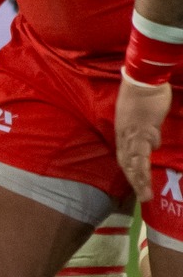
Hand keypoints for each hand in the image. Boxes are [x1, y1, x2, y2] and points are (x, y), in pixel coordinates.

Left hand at [116, 76, 170, 204]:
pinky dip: (143, 164)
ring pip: (134, 161)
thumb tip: (153, 144)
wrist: (142, 79)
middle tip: (143, 197)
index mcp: (123, 132)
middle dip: (135, 181)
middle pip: (127, 162)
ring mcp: (132, 132)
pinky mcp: (142, 128)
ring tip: (146, 194)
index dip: (130, 172)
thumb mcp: (145, 117)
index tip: (136, 184)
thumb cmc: (144, 95)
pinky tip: (146, 177)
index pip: (125, 156)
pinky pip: (142, 150)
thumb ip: (148, 131)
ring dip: (139, 179)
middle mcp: (124, 135)